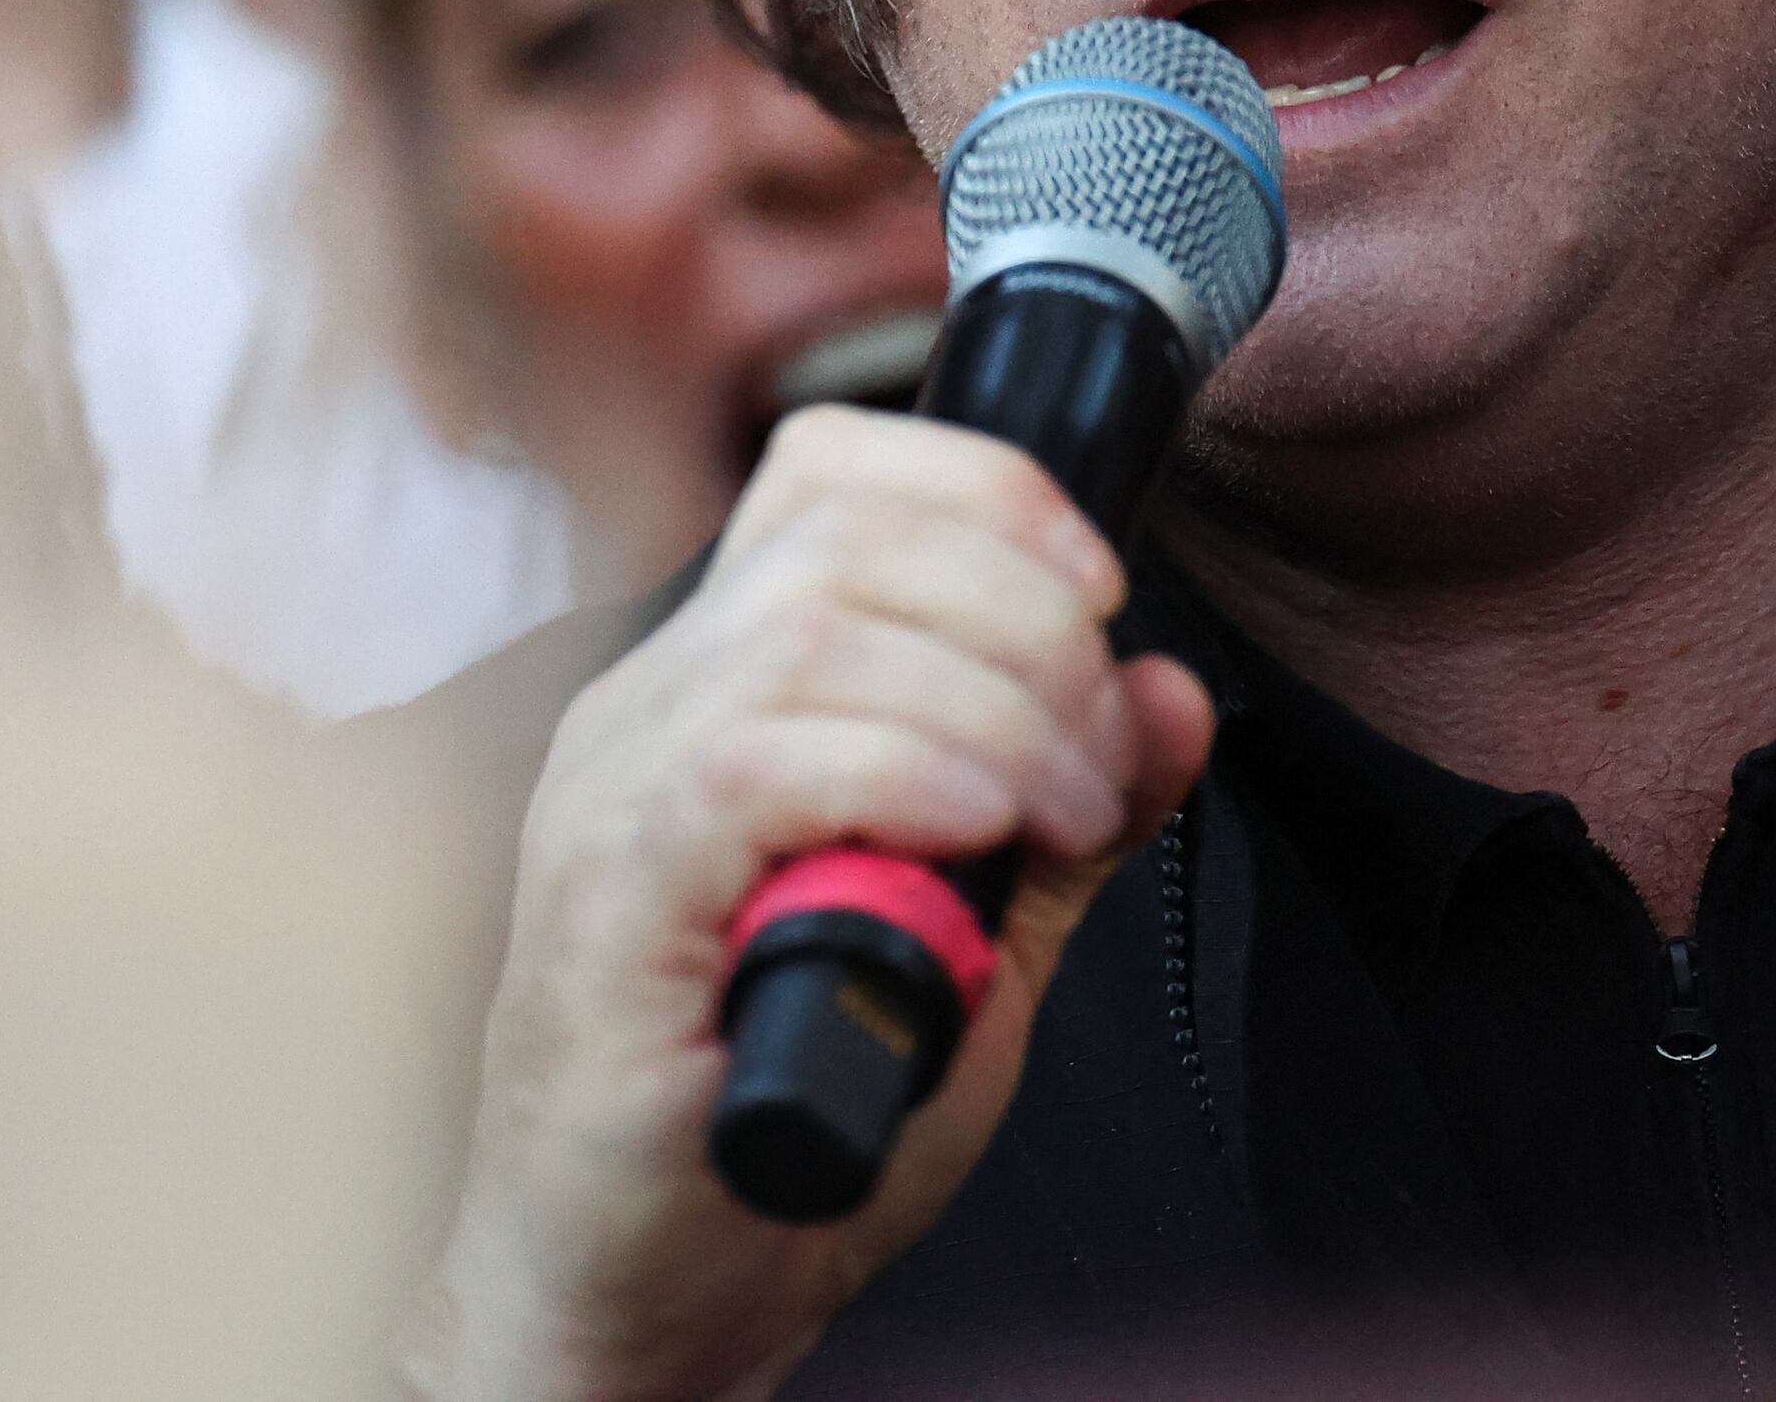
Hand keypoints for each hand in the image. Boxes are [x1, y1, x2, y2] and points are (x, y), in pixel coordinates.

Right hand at [412, 408, 1214, 1401]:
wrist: (639, 1300)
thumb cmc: (780, 1129)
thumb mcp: (973, 944)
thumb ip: (1064, 814)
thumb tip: (1170, 689)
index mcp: (714, 687)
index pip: (825, 475)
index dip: (982, 490)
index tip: (1097, 592)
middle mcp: (643, 709)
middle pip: (843, 536)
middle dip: (1026, 615)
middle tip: (1100, 755)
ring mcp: (610, 795)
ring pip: (811, 634)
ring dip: (992, 706)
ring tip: (1062, 818)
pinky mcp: (605, 899)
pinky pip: (752, 762)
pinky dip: (900, 774)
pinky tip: (975, 836)